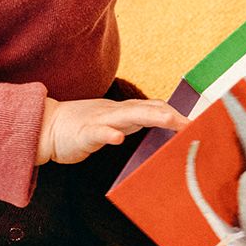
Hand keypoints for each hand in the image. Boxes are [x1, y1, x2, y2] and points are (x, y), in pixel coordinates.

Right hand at [36, 96, 185, 164]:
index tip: (198, 120)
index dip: (175, 112)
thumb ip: (136, 120)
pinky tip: (117, 138)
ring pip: (126, 116)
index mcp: (123, 111)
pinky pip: (97, 133)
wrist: (48, 126)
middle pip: (146, 108)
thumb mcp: (114, 122)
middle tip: (191, 122)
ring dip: (148, 116)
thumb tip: (163, 120)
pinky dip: (108, 134)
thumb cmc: (83, 127)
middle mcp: (114, 112)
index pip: (154, 107)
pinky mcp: (83, 134)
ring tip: (168, 119)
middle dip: (169, 114)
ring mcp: (99, 120)